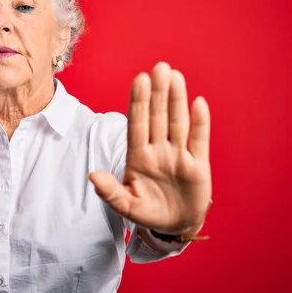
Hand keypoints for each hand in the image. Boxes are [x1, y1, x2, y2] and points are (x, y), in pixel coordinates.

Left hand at [88, 62, 211, 235]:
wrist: (173, 226)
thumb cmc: (147, 212)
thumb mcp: (125, 206)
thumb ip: (109, 192)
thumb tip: (93, 175)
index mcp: (138, 157)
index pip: (137, 124)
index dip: (138, 102)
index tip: (139, 80)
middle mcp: (158, 151)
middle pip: (157, 117)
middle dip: (158, 93)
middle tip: (159, 67)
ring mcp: (178, 156)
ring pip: (177, 123)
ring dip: (176, 100)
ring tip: (175, 76)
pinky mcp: (198, 166)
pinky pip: (199, 141)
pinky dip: (200, 123)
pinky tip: (198, 102)